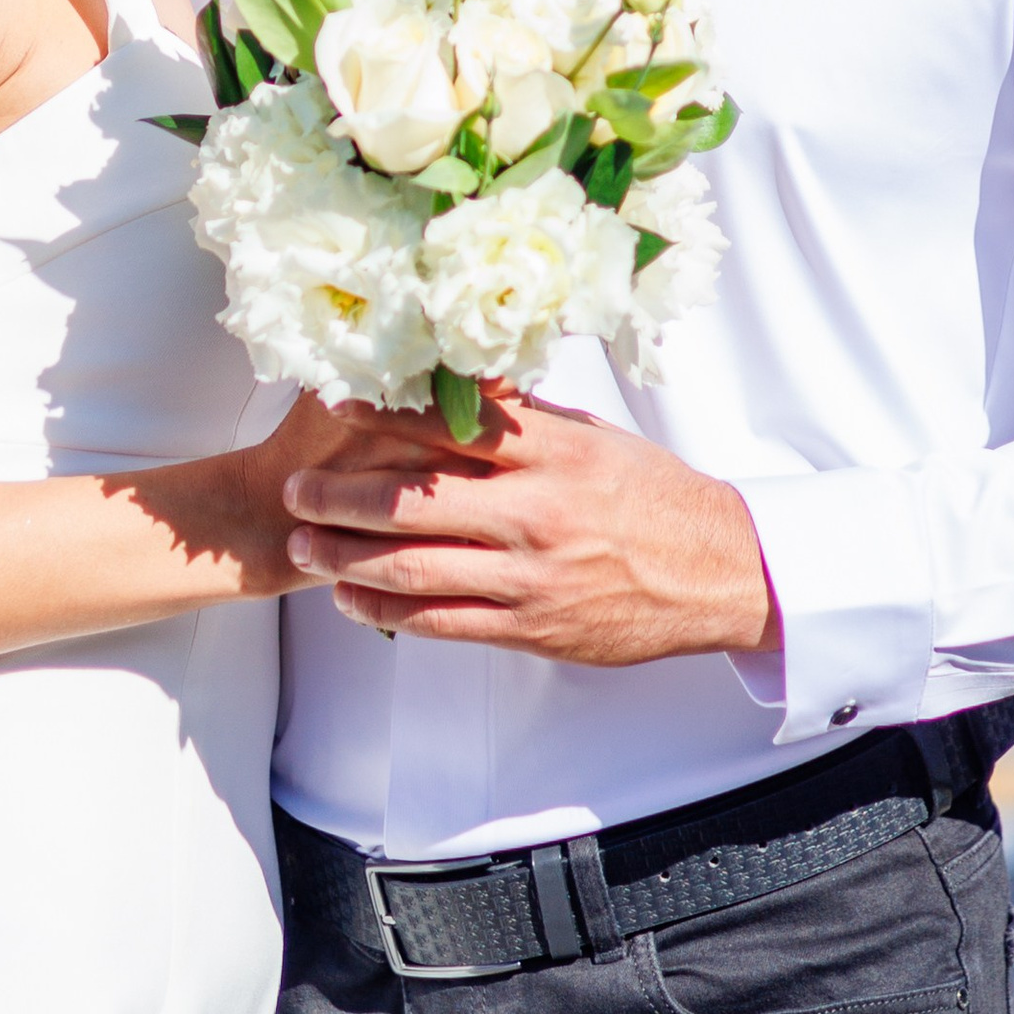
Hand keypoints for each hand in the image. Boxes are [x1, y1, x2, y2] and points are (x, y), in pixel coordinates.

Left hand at [280, 394, 776, 664]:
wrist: (718, 573)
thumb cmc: (656, 498)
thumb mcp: (598, 440)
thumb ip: (529, 420)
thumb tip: (462, 386)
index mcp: (555, 454)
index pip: (451, 426)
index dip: (382, 414)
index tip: (331, 404)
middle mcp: (537, 512)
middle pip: (414, 501)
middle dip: (340, 497)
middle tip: (295, 492)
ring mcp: (531, 575)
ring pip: (414, 568)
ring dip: (346, 559)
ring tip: (304, 548)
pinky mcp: (531, 627)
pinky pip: (440, 621)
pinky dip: (386, 610)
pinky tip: (352, 599)